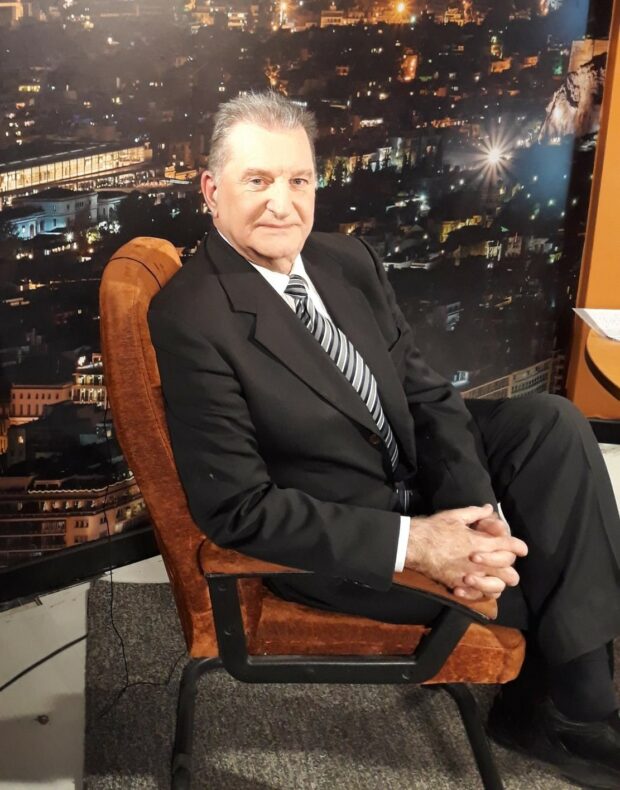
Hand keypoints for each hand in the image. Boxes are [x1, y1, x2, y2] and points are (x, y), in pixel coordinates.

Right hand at [404, 504, 527, 601]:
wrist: (413, 545)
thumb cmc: (434, 528)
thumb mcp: (455, 516)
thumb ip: (475, 513)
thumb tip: (489, 509)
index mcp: (479, 543)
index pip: (508, 547)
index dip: (518, 547)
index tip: (522, 549)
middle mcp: (478, 562)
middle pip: (508, 571)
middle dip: (510, 565)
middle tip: (506, 561)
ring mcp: (468, 576)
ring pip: (497, 588)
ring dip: (498, 581)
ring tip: (494, 576)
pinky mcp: (457, 584)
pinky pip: (477, 595)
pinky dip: (480, 591)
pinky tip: (476, 584)